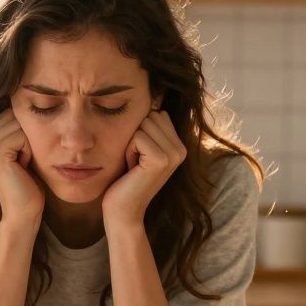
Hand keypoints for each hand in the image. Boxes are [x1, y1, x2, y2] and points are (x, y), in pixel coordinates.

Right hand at [0, 110, 43, 226]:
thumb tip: (26, 100)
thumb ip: (16, 128)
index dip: (25, 132)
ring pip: (21, 125)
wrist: (22, 211)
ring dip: (30, 144)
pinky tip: (22, 167)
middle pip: (16, 115)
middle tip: (22, 162)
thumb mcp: (19, 149)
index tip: (20, 157)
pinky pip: (23, 136)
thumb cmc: (26, 182)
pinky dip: (30, 151)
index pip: (12, 112)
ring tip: (22, 164)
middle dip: (28, 137)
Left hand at [102, 110, 186, 229]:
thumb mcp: (141, 149)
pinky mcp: (161, 159)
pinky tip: (132, 168)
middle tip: (136, 160)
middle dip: (135, 135)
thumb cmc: (126, 179)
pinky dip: (128, 150)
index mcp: (179, 144)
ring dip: (130, 143)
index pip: (156, 113)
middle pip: (150, 116)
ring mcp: (174, 154)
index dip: (140, 131)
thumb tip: (152, 95)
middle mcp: (181, 148)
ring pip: (143, 124)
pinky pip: (136, 136)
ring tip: (134, 164)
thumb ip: (149, 128)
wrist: (123, 210)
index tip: (140, 155)